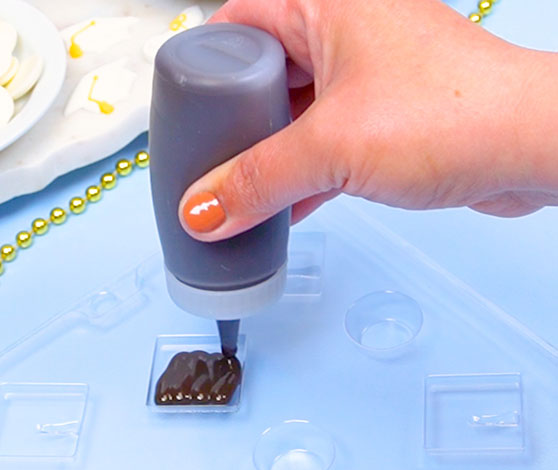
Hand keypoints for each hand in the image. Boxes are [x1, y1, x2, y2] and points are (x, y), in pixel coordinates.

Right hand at [179, 0, 557, 240]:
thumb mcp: (329, 147)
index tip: (183, 110)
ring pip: (297, 116)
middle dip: (235, 122)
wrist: (530, 148)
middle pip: (265, 74)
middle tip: (207, 159)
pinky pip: (328, 145)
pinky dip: (304, 178)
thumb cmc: (451, 112)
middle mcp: (348, 34)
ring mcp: (370, 78)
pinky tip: (284, 211)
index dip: (206, 65)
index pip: (239, 22)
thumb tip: (201, 211)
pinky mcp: (389, 120)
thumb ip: (256, 182)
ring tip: (239, 193)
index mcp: (327, 7)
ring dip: (270, 157)